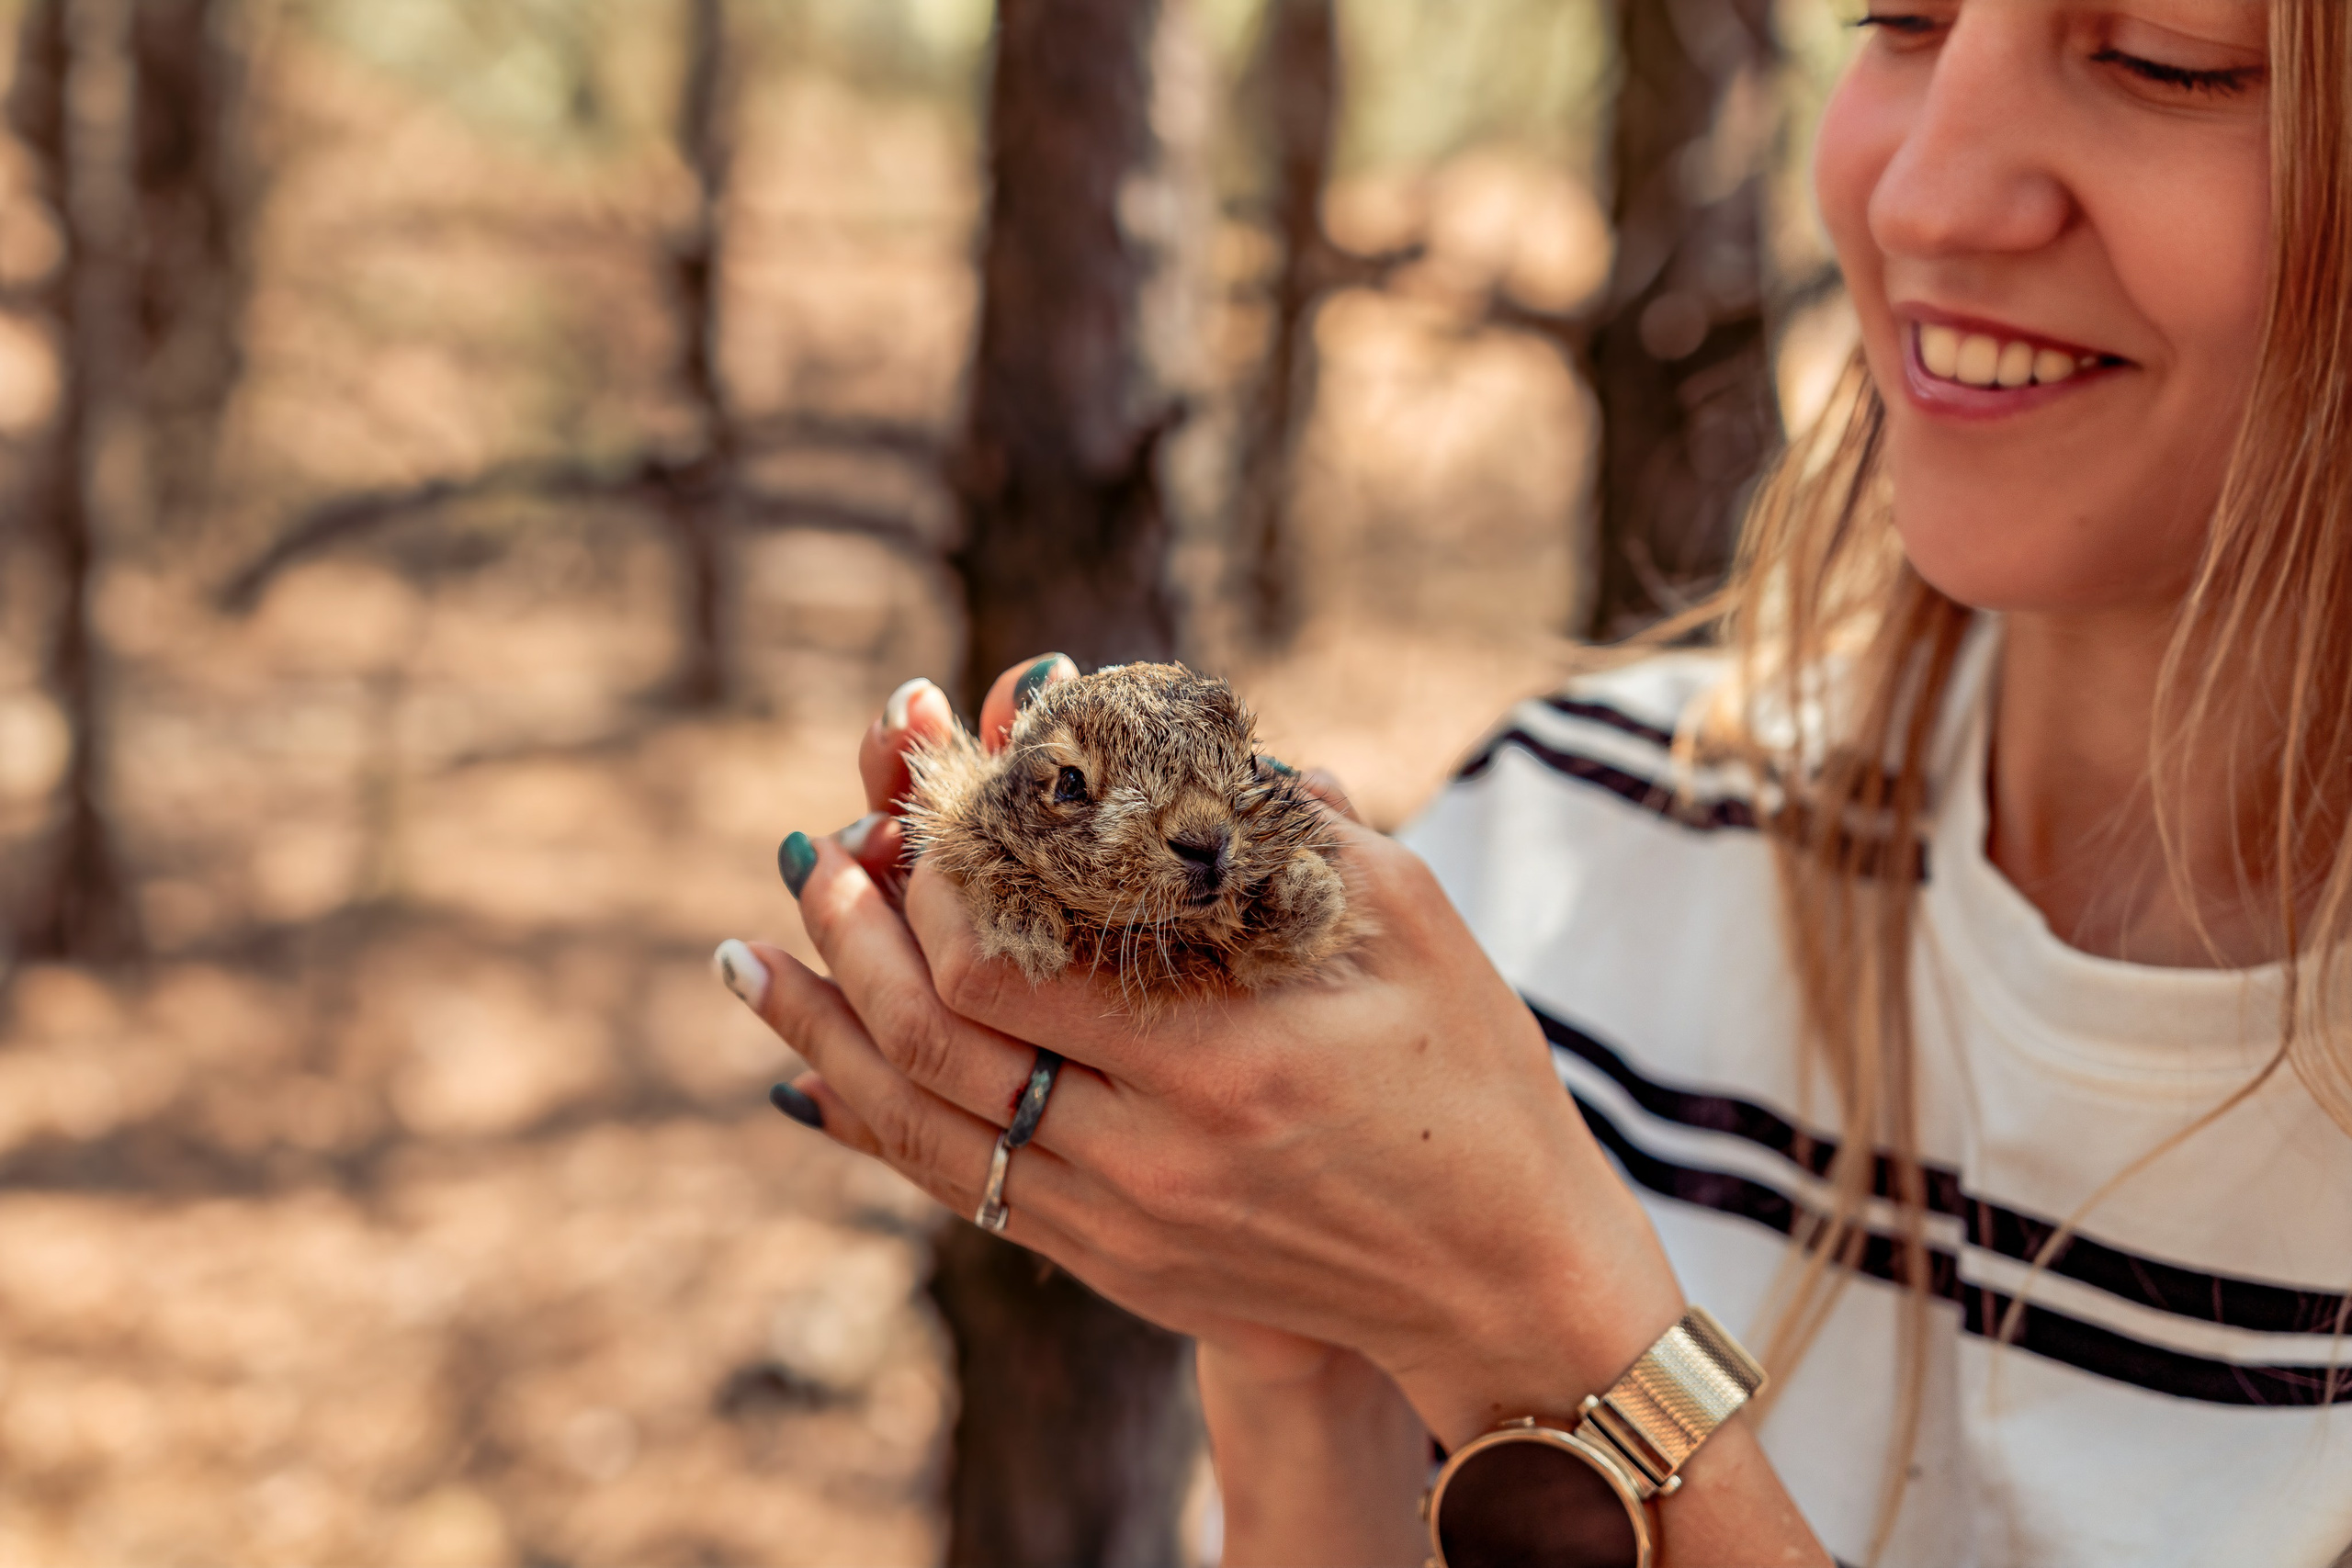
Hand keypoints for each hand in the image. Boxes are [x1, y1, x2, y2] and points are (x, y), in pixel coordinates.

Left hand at [732, 658, 1687, 1445]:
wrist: (1500, 1281)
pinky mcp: (1116, 1267)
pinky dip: (878, 1123)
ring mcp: (1123, 1230)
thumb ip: (1300, 823)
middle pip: (931, 1047)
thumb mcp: (1415, 928)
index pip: (999, 972)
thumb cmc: (1476, 1089)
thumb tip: (1191, 736)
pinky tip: (819, 1075)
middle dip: (850, 941)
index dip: (931, 884)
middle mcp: (1152, 1162)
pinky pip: (959, 1192)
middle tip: (808, 852)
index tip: (915, 810)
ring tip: (753, 962)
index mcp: (1224, 1066)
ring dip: (826, 1037)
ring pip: (920, 1130)